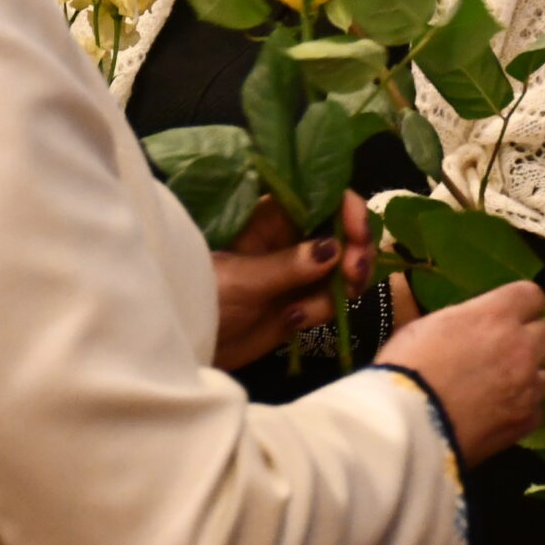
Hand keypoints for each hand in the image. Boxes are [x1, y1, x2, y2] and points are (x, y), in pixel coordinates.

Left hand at [210, 194, 375, 370]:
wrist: (185, 348)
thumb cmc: (199, 300)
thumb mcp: (241, 279)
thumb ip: (289, 265)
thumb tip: (334, 248)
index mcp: (267, 218)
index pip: (317, 196)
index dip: (345, 207)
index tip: (359, 232)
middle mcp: (287, 240)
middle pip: (340, 230)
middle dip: (355, 249)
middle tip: (354, 274)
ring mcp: (296, 273)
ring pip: (342, 266)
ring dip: (344, 283)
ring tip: (319, 304)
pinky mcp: (300, 304)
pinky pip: (331, 300)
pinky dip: (325, 309)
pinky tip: (296, 321)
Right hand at [372, 280, 544, 462]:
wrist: (408, 424)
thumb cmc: (406, 367)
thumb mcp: (427, 326)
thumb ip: (462, 321)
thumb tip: (472, 326)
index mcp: (495, 316)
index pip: (531, 295)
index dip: (519, 305)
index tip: (506, 315)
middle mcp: (521, 347)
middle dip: (528, 340)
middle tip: (502, 352)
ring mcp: (527, 386)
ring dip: (528, 377)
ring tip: (501, 389)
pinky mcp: (526, 421)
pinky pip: (536, 410)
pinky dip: (522, 410)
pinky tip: (500, 415)